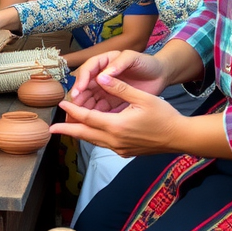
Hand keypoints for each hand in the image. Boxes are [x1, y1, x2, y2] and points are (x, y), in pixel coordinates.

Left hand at [55, 79, 180, 157]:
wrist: (180, 137)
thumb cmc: (164, 116)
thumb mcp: (142, 97)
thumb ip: (120, 88)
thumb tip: (102, 78)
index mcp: (117, 126)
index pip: (87, 118)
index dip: (73, 110)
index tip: (61, 104)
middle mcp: (115, 140)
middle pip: (85, 135)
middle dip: (67, 131)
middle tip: (52, 129)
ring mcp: (120, 149)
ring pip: (94, 141)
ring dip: (80, 135)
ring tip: (68, 129)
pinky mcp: (125, 152)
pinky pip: (104, 144)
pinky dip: (94, 138)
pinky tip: (92, 133)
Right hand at [69, 49, 168, 111]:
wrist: (161, 75)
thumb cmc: (147, 63)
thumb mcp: (133, 58)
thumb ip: (119, 64)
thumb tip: (101, 75)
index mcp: (103, 62)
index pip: (87, 70)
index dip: (81, 80)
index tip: (78, 90)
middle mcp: (101, 76)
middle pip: (84, 87)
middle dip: (77, 97)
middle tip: (71, 108)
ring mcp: (105, 89)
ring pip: (89, 99)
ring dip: (82, 108)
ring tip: (76, 118)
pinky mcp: (111, 100)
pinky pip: (99, 108)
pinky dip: (94, 115)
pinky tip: (90, 123)